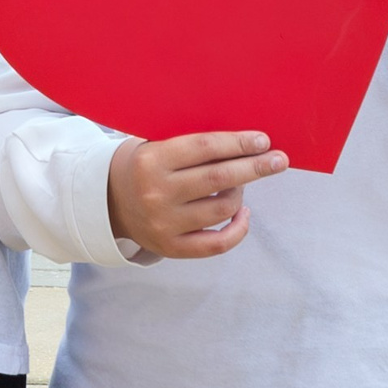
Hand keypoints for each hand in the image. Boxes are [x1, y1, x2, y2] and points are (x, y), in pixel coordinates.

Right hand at [107, 131, 287, 259]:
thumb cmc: (145, 166)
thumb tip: (246, 143)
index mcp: (152, 160)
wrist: (108, 201)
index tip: (263, 140)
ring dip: (240, 194)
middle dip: (255, 167)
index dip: (238, 143)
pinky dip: (238, 230)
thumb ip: (192, 144)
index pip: (206, 148)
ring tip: (240, 183)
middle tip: (279, 160)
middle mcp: (157, 193)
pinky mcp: (171, 247)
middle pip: (219, 178)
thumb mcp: (156, 144)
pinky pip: (217, 243)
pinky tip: (243, 214)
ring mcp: (164, 224)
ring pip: (222, 209)